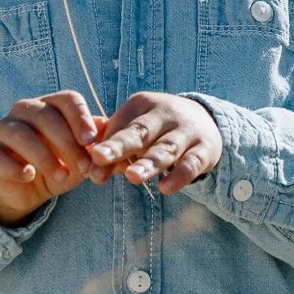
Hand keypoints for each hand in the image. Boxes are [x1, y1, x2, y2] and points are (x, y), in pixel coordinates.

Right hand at [0, 90, 103, 223]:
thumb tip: (113, 130)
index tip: (91, 140)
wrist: (31, 190)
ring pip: (21, 135)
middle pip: (46, 117)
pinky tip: (29, 175)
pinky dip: (14, 166)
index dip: (80, 117)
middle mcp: (25, 110)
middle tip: (84, 167)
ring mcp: (3, 130)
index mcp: (50, 105)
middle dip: (67, 143)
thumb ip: (97, 142)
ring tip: (62, 177)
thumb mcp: (82, 154)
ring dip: (44, 156)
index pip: (66, 100)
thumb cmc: (61, 163)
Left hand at [88, 93, 222, 195]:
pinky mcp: (205, 148)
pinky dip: (179, 176)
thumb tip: (88, 167)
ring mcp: (187, 130)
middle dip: (119, 146)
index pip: (120, 126)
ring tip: (132, 177)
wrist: (205, 118)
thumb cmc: (158, 128)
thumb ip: (114, 146)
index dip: (104, 145)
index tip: (90, 162)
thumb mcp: (136, 128)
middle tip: (99, 158)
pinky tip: (165, 188)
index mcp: (141, 105)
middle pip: (140, 131)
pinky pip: (192, 163)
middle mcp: (165, 114)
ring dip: (148, 163)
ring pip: (166, 148)